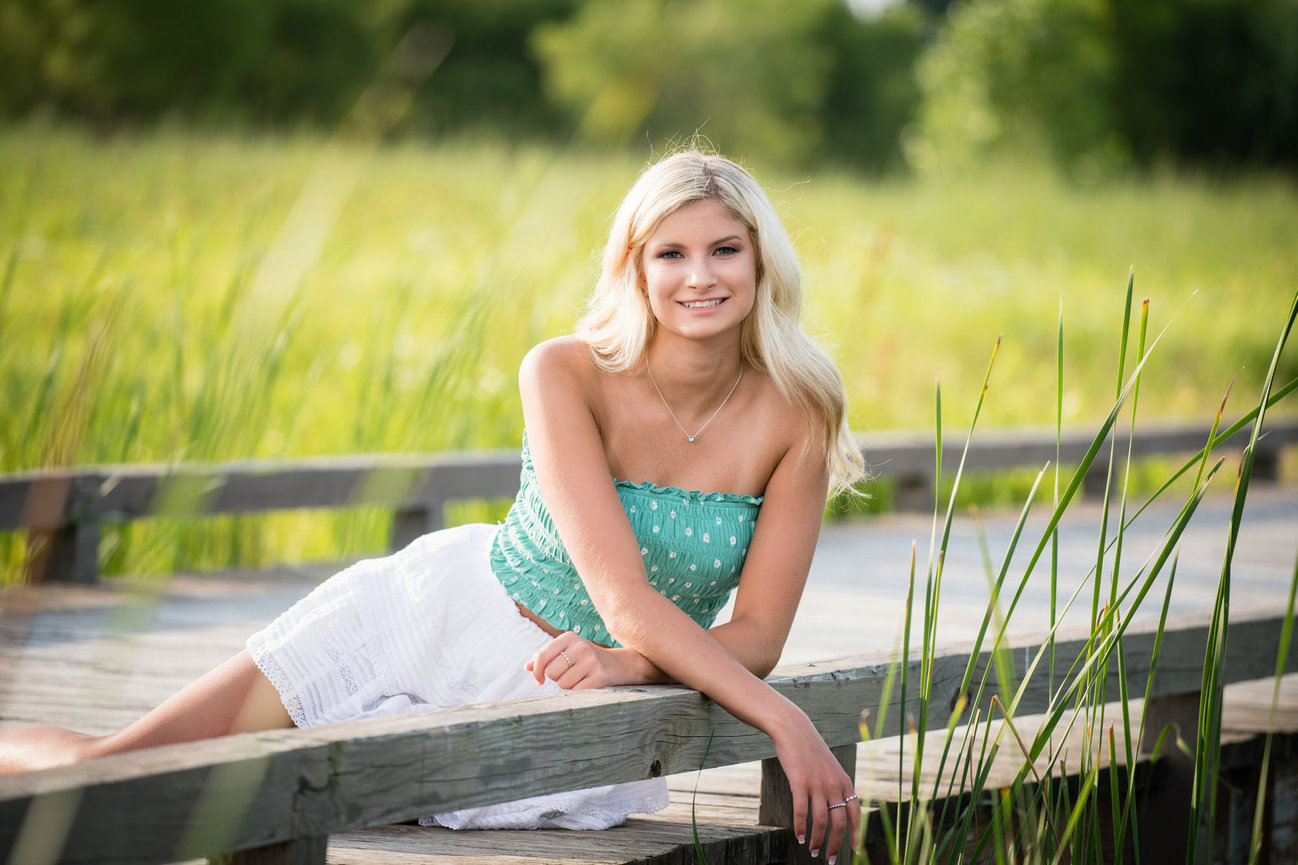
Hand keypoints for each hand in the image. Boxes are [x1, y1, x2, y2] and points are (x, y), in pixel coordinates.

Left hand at [525, 632, 654, 688]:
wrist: (621, 665)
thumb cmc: (587, 659)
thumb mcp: (568, 652)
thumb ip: (546, 658)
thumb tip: (527, 667)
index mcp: (570, 637)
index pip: (542, 656)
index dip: (537, 671)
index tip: (539, 679)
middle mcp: (581, 646)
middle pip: (552, 673)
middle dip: (557, 678)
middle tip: (570, 675)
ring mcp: (591, 661)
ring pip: (563, 684)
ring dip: (569, 686)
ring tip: (582, 678)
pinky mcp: (600, 677)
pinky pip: (576, 692)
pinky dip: (578, 692)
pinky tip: (588, 685)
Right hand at [771, 709, 860, 863]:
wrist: (793, 728)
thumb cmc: (810, 750)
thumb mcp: (830, 766)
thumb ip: (836, 785)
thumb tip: (838, 808)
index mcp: (844, 782)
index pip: (856, 815)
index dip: (856, 835)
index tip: (854, 852)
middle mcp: (834, 784)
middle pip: (839, 823)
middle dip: (835, 845)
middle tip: (828, 859)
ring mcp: (818, 783)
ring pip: (821, 821)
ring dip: (817, 840)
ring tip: (813, 851)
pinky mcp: (800, 782)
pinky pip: (801, 811)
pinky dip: (800, 827)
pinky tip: (799, 837)